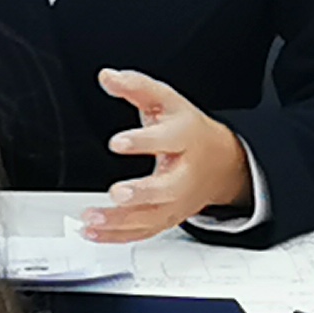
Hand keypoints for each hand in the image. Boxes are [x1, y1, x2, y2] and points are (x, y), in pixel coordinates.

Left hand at [87, 70, 253, 242]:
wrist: (222, 162)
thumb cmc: (188, 130)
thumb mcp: (168, 101)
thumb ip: (137, 87)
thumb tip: (108, 76)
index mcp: (185, 139)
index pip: (168, 139)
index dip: (143, 141)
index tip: (117, 143)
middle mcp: (184, 173)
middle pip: (167, 188)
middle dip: (142, 193)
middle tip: (117, 193)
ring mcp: (177, 200)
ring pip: (151, 217)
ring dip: (120, 222)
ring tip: (91, 219)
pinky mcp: (167, 217)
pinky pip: (143, 232)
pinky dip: (117, 236)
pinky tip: (93, 232)